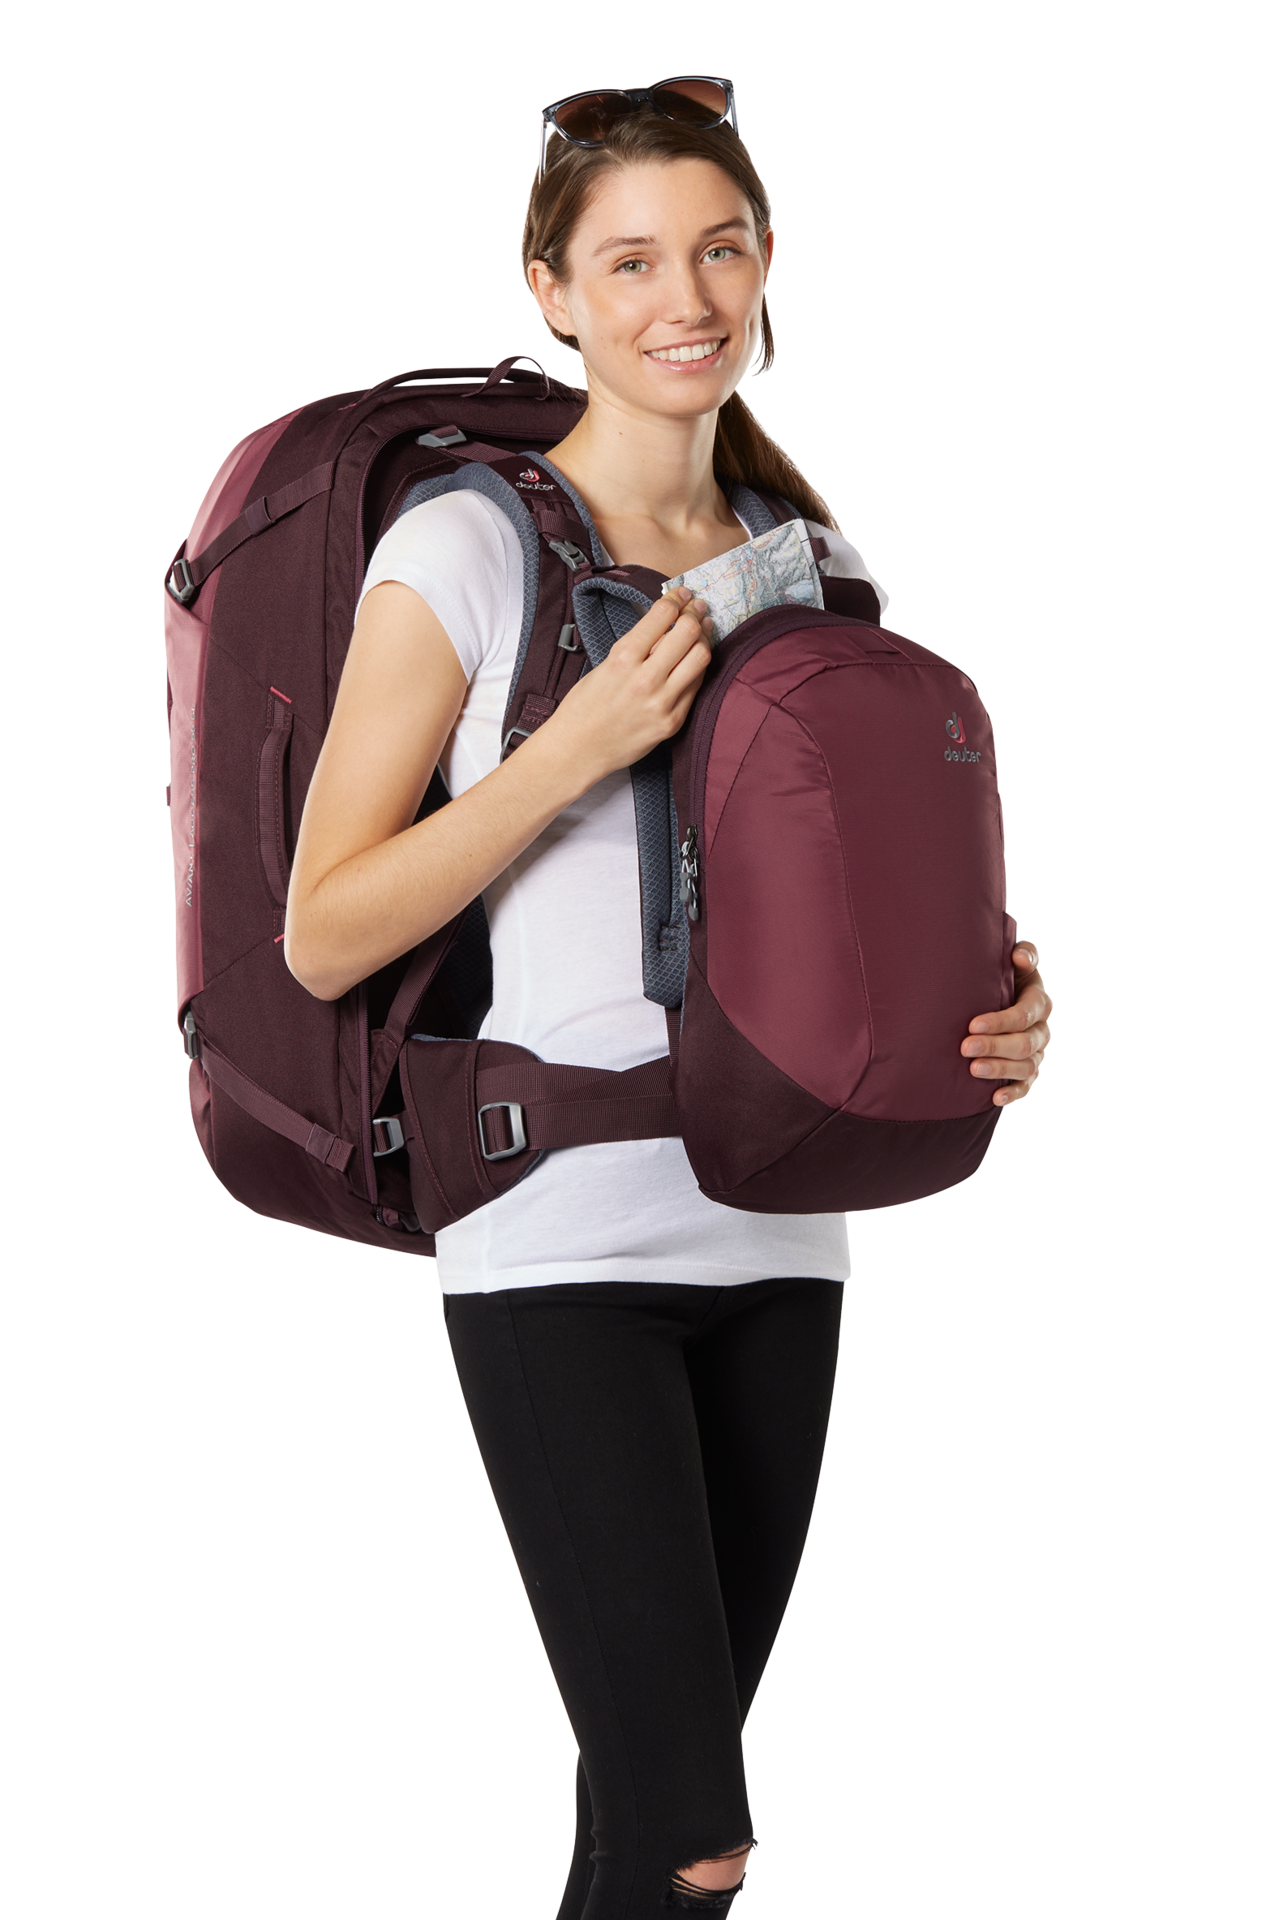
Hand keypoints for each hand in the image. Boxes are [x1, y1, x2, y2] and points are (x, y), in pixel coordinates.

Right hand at [551, 587, 713, 781]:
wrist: (576, 751)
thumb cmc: (583, 707)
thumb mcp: (604, 666)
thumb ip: (637, 647)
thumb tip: (666, 625)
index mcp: (623, 659)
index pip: (662, 615)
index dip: (677, 597)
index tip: (681, 593)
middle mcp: (645, 680)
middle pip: (688, 632)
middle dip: (695, 613)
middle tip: (696, 608)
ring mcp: (662, 703)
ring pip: (700, 658)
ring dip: (703, 639)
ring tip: (701, 631)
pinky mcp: (672, 722)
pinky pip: (696, 687)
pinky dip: (697, 668)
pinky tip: (693, 660)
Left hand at [961, 941, 1052, 1106]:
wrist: (996, 997)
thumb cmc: (1000, 976)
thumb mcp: (1012, 961)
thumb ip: (1023, 954)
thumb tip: (1019, 958)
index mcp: (1038, 1001)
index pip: (1024, 1014)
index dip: (1001, 1021)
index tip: (973, 1025)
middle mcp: (1041, 1029)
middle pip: (1024, 1042)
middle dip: (995, 1045)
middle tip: (966, 1047)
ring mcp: (1037, 1053)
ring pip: (1025, 1066)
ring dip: (1000, 1069)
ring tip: (973, 1069)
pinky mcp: (1029, 1071)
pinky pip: (1027, 1086)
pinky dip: (1013, 1093)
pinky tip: (994, 1098)